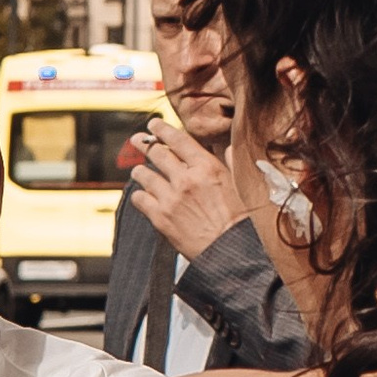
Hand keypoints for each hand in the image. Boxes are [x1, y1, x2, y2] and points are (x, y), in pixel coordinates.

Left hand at [121, 119, 241, 267]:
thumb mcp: (240, 186)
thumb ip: (230, 164)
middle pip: (157, 153)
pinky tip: (142, 196)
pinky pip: (139, 199)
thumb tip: (227, 149)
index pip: (178, 139)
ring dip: (140, 171)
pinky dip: (139, 196)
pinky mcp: (160, 217)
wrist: (230, 251)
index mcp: (206, 167)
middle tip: (137, 140)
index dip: (162, 129)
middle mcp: (186, 179)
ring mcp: (170, 198)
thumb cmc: (239, 221)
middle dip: (144, 144)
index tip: (153, 125)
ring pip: (144, 175)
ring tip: (138, 170)